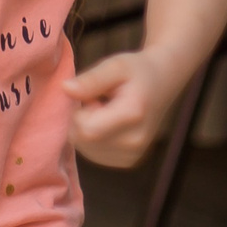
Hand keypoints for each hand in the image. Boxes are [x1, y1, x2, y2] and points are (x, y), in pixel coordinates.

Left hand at [65, 48, 183, 167]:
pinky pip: (94, 154)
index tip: (92, 96)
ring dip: (86, 129)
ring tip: (104, 111)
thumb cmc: (136, 71)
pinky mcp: (128, 161)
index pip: (86, 129)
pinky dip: (93, 139)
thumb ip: (91, 79)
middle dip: (81, 119)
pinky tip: (107, 123)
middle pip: (83, 141)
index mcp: (132, 115)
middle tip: (97, 101)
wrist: (161, 84)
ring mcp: (132, 155)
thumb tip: (65, 89)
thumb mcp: (115, 65)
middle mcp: (134, 141)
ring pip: (86, 149)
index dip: (79, 112)